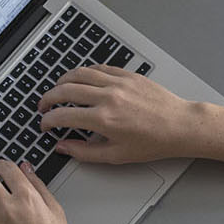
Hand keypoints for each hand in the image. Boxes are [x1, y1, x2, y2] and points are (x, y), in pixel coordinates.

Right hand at [37, 65, 205, 164]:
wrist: (180, 126)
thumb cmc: (153, 142)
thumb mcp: (116, 155)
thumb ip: (84, 152)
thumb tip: (63, 147)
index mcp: (104, 119)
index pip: (63, 115)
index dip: (48, 120)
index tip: (45, 124)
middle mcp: (108, 97)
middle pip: (66, 89)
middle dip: (48, 98)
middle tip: (44, 106)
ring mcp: (118, 83)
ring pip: (80, 73)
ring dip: (62, 80)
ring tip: (57, 89)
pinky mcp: (127, 75)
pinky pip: (99, 68)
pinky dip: (85, 72)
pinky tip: (80, 79)